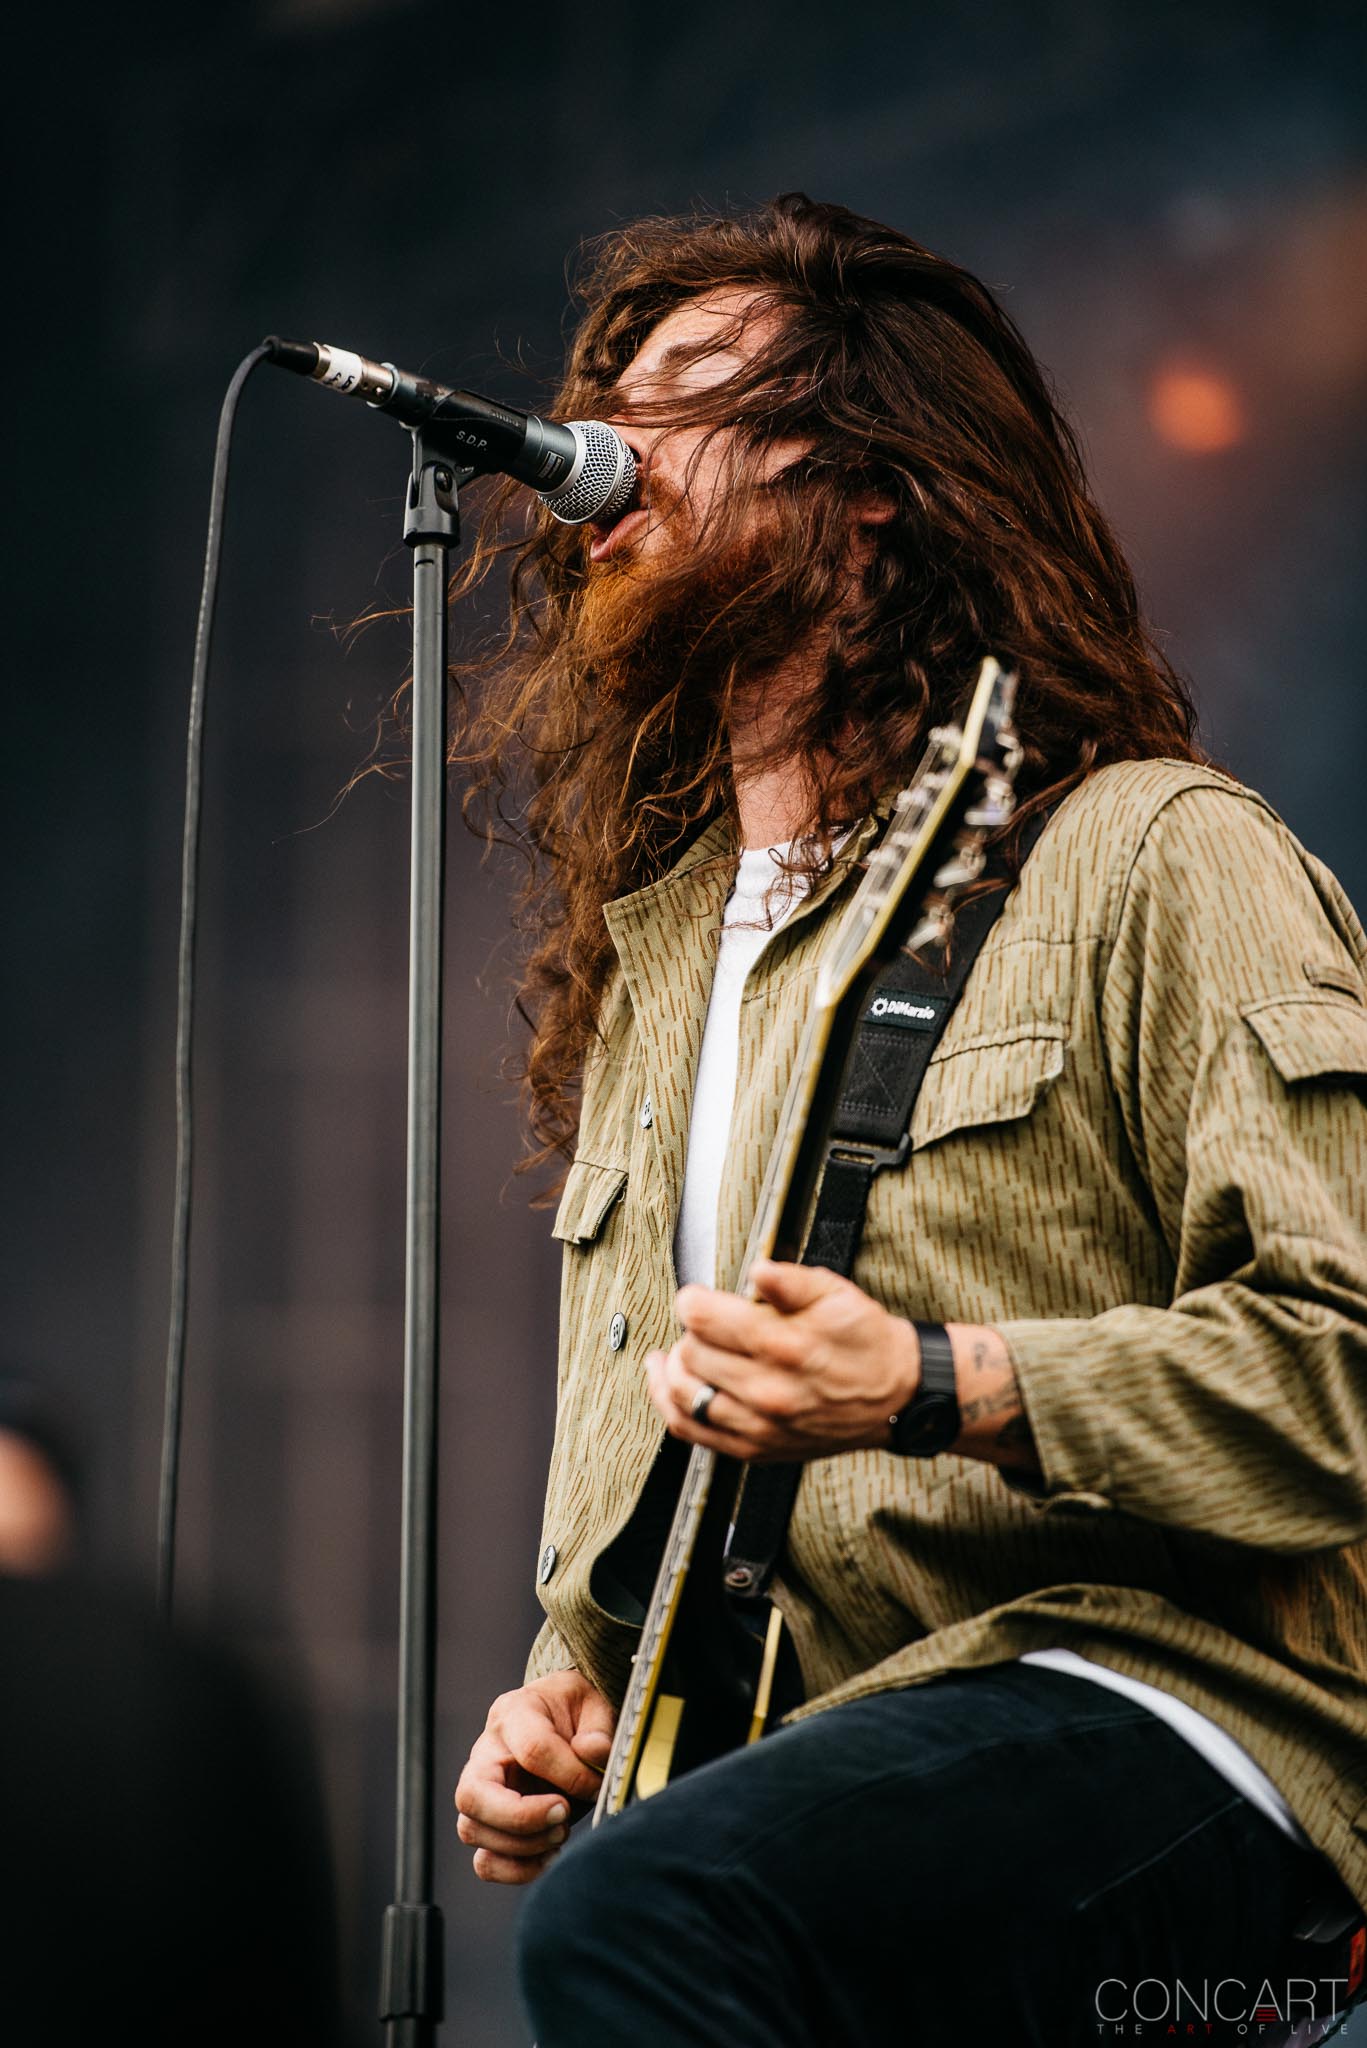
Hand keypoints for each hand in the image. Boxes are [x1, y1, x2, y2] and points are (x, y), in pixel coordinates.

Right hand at [454, 1669, 615, 1884]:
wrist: (565, 1719)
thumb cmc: (576, 1712)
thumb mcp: (595, 1705)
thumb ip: (598, 1729)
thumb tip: (592, 1753)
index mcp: (514, 1713)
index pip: (531, 1749)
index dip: (568, 1775)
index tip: (594, 1785)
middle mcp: (486, 1752)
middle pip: (472, 1794)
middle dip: (522, 1817)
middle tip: (564, 1814)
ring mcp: (481, 1790)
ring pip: (472, 1830)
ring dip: (522, 1845)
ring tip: (561, 1832)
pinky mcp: (489, 1824)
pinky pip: (484, 1860)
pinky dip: (515, 1869)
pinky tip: (549, 1856)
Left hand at [646, 1259, 920, 1463]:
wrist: (897, 1396)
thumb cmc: (865, 1341)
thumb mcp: (836, 1294)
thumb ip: (790, 1280)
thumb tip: (756, 1270)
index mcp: (784, 1345)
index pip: (703, 1318)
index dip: (692, 1299)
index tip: (697, 1296)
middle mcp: (768, 1391)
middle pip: (690, 1353)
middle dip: (690, 1330)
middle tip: (705, 1322)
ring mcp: (760, 1426)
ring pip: (683, 1396)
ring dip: (673, 1367)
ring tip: (677, 1351)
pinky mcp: (757, 1448)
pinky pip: (692, 1431)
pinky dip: (670, 1405)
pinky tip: (668, 1383)